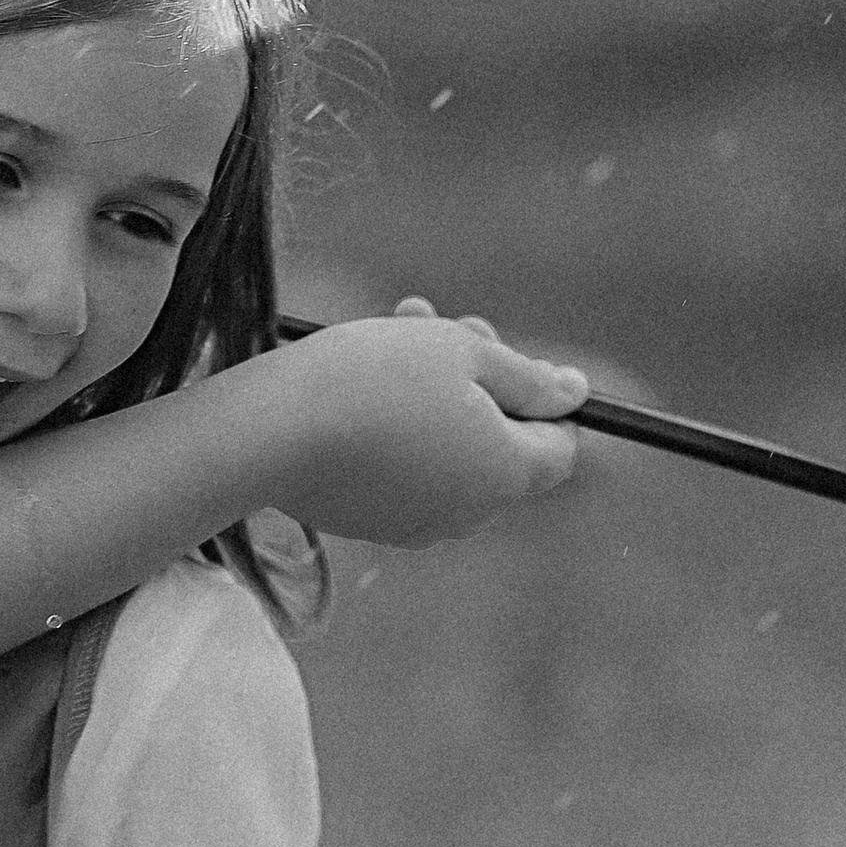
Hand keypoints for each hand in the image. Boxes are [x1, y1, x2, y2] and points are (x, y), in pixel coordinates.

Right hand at [269, 310, 583, 544]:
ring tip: (390, 332)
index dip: (544, 396)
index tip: (504, 353)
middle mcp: (469, 513)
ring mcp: (415, 524)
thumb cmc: (375, 377)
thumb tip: (575, 395)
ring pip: (447, 448)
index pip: (560, 447)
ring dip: (433, 391)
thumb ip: (528, 378)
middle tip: (441, 322)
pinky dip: (394, 427)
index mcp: (505, 474)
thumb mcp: (464, 353)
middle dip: (477, 377)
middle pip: (498, 441)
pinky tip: (357, 384)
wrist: (270, 431)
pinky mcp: (366, 522)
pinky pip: (402, 470)